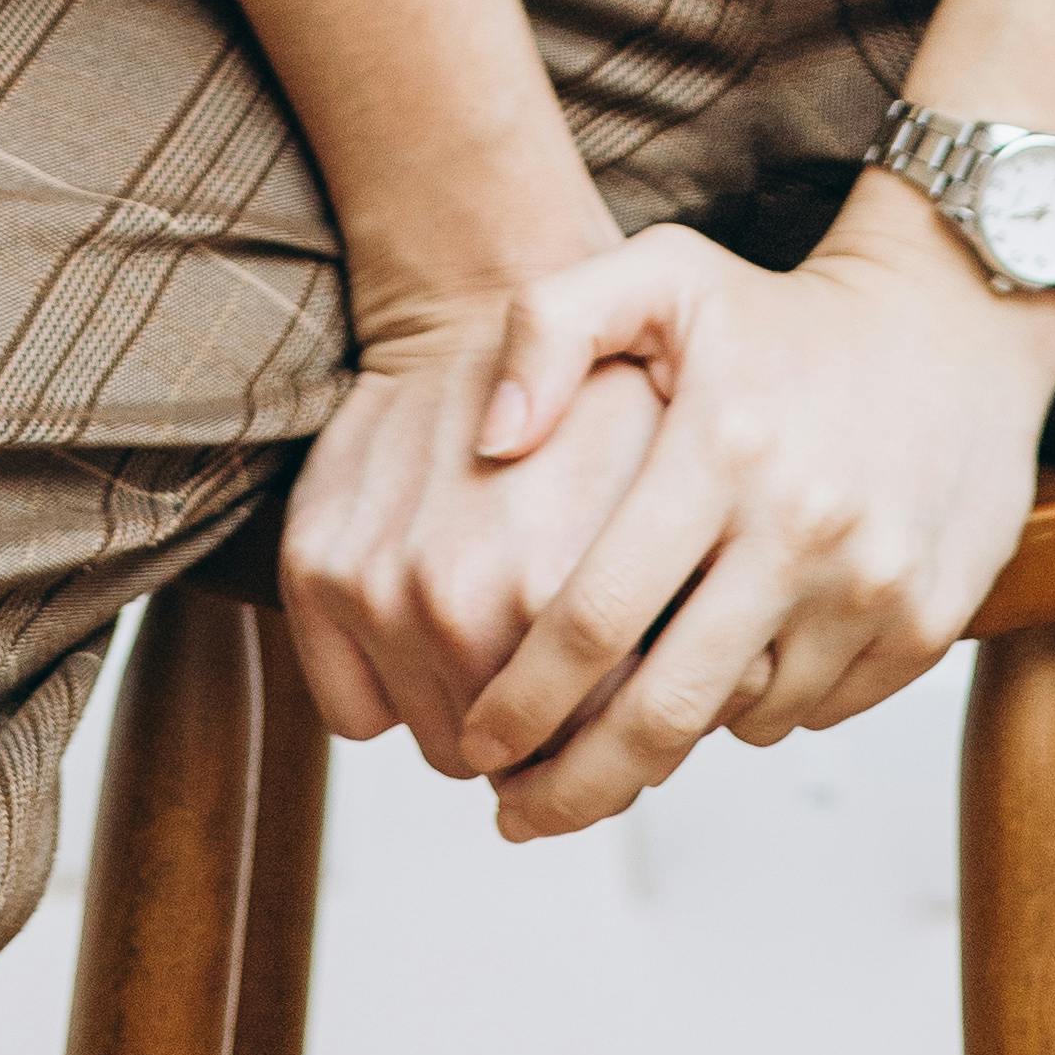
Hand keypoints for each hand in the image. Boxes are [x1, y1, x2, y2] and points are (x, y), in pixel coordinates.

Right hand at [278, 286, 667, 774]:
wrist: (476, 296)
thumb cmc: (595, 386)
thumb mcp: (687, 466)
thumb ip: (709, 591)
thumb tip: (739, 687)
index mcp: (561, 586)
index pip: (606, 742)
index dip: (635, 734)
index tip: (640, 698)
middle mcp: (459, 597)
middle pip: (522, 758)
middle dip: (560, 739)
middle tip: (582, 678)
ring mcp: (378, 589)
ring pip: (443, 744)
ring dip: (482, 719)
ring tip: (517, 644)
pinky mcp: (315, 573)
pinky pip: (360, 715)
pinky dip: (399, 696)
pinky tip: (441, 634)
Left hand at [455, 180, 1054, 838]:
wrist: (954, 320)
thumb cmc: (781, 310)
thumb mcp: (660, 274)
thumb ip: (546, 328)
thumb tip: (489, 442)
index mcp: (722, 447)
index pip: (595, 614)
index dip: (522, 699)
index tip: (476, 742)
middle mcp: (803, 525)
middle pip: (664, 711)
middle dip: (574, 784)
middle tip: (519, 813)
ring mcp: (874, 583)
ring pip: (741, 721)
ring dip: (676, 734)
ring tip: (634, 705)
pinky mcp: (928, 622)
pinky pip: (817, 710)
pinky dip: (763, 705)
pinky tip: (736, 655)